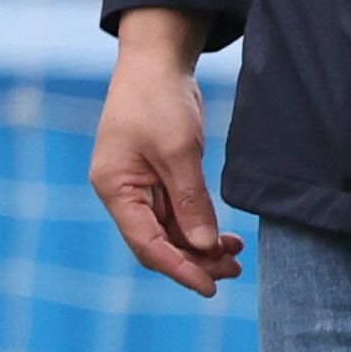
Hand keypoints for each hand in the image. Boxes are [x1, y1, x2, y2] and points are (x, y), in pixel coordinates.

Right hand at [91, 10, 239, 296]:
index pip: (145, 243)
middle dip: (194, 260)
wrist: (155, 63)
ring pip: (169, 233)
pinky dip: (199, 228)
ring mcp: (138, 187)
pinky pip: (176, 216)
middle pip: (156, 244)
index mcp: (115, 188)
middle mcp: (122, 193)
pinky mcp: (156, 179)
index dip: (178, 269)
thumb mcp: (178, 152)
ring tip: (235, 254)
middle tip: (233, 269)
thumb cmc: (158, 101)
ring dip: (199, 247)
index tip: (210, 288)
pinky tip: (224, 236)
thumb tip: (203, 246)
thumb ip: (190, 202)